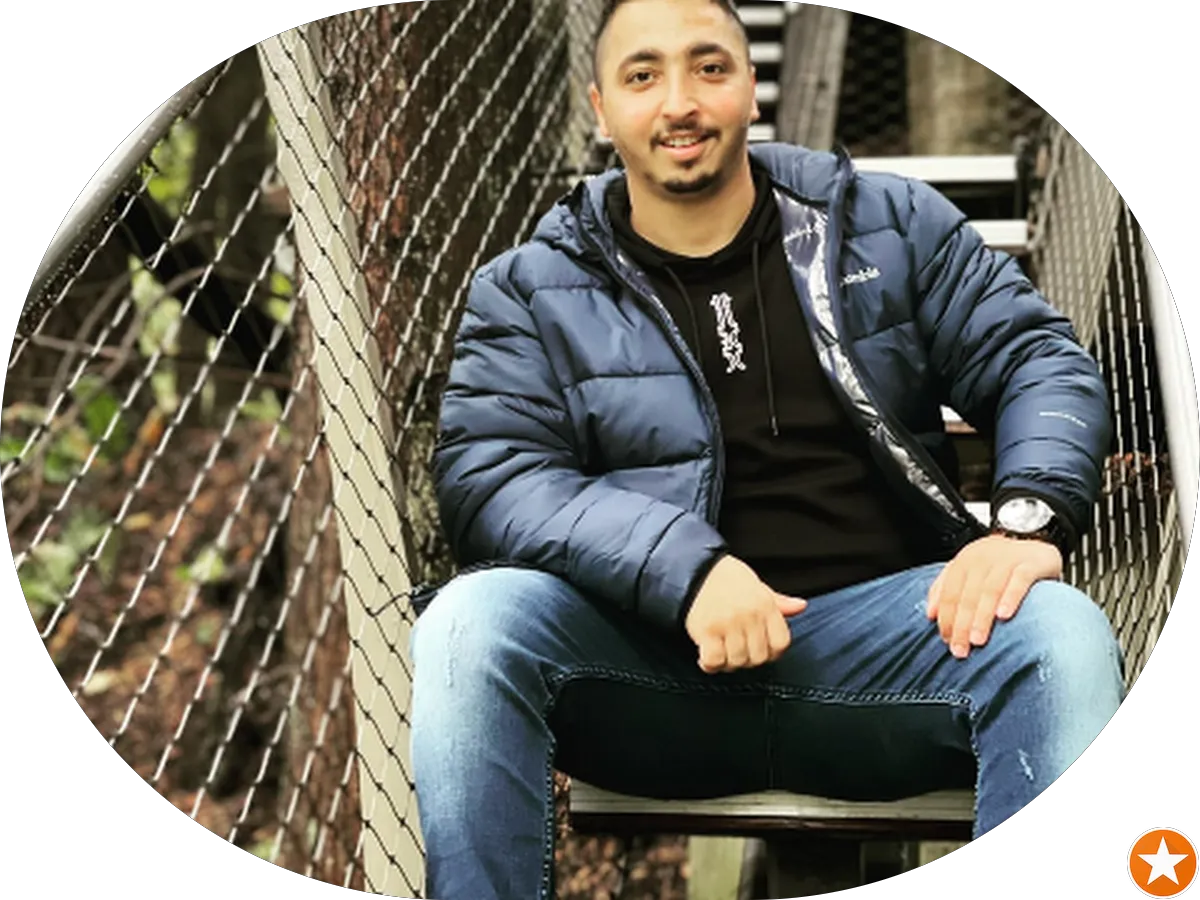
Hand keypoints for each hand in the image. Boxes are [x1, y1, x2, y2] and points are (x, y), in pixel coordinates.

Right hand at [685, 555, 807, 673]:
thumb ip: (779, 602)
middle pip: (759, 657)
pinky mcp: (707, 631)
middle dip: (748, 660)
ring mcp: (728, 623)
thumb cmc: (728, 581)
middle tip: (736, 650)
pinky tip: (706, 656)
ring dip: (728, 662)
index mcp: (765, 605)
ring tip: (721, 651)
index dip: (772, 652)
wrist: (696, 571)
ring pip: (737, 661)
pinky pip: (715, 660)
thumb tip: (801, 606)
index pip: (781, 643)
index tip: (759, 648)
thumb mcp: (758, 587)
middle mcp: (750, 615)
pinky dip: (710, 664)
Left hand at [926, 534, 1062, 658]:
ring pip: (989, 589)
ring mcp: (1007, 558)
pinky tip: (1003, 616)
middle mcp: (983, 557)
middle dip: (961, 624)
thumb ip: (948, 589)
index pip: (949, 592)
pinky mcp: (1031, 562)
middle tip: (961, 649)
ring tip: (977, 640)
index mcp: (964, 561)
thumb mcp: (972, 574)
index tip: (947, 640)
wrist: (1037, 549)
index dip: (946, 617)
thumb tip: (930, 614)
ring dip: (981, 617)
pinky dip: (1010, 598)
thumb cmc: (1001, 567)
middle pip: (967, 594)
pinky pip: (1019, 580)